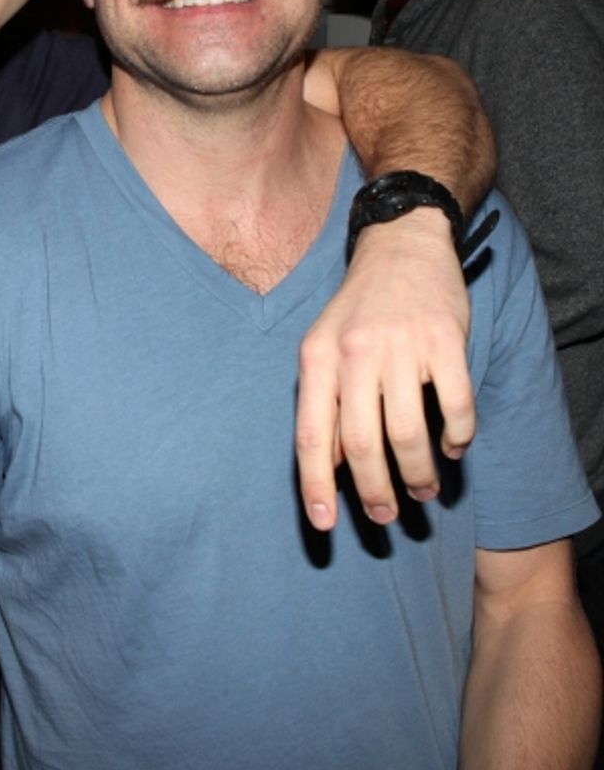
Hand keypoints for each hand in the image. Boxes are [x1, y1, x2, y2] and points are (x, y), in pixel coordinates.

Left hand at [296, 209, 475, 530]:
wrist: (401, 245)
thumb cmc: (358, 308)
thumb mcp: (324, 347)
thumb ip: (324, 401)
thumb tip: (328, 467)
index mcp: (317, 357)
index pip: (312, 435)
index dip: (316, 485)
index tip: (323, 524)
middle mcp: (355, 353)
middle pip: (363, 445)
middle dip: (374, 493)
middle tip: (386, 516)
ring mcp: (402, 346)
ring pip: (409, 435)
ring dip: (419, 474)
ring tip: (425, 489)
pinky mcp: (446, 341)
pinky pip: (456, 408)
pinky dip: (457, 438)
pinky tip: (453, 447)